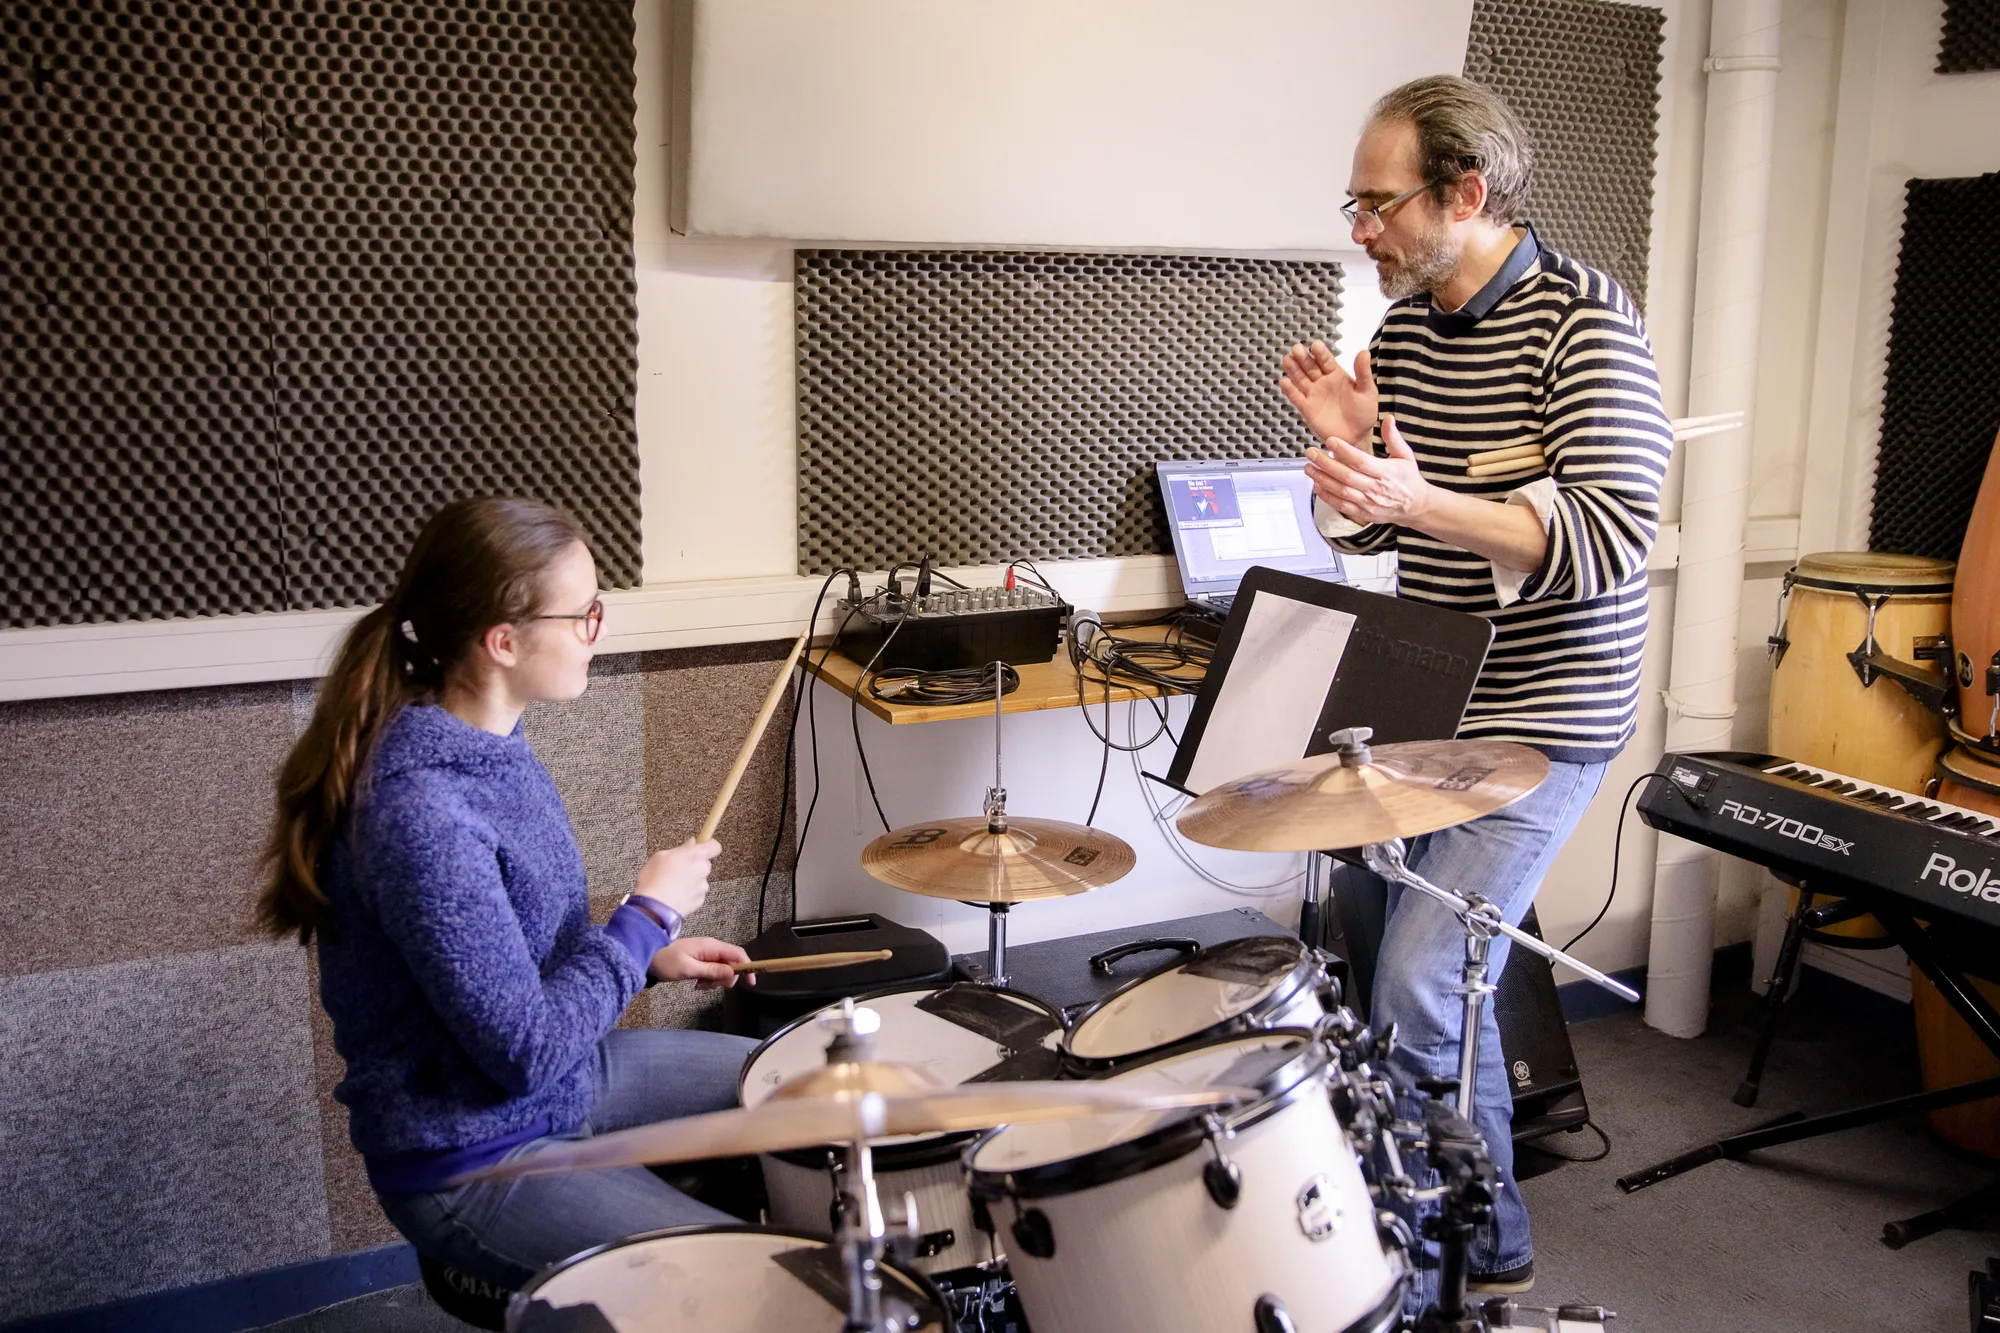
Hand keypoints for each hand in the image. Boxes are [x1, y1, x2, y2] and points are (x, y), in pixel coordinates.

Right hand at [633, 838, 720, 917]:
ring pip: (700, 879)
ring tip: (672, 883)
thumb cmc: (654, 880)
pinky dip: (688, 892)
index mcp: (694, 855)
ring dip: (691, 879)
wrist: (654, 908)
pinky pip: (696, 892)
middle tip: (677, 867)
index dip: (708, 844)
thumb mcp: (660, 856)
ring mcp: (702, 887)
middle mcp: (702, 870)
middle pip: (705, 863)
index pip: (714, 845)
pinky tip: (674, 893)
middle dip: (694, 864)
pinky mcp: (699, 901)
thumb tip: (691, 843)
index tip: (699, 845)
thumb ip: (680, 849)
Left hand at [649, 936, 752, 988]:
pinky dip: (708, 980)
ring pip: (722, 970)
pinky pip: (713, 972)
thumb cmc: (665, 961)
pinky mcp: (701, 961)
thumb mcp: (689, 968)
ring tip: (700, 984)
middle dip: (725, 978)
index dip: (747, 967)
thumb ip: (712, 970)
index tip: (749, 982)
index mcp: (710, 946)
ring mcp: (706, 955)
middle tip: (710, 985)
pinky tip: (697, 983)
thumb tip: (733, 972)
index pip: (737, 953)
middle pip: (731, 964)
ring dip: (715, 981)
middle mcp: (711, 948)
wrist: (647, 957)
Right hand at [1279, 342, 1377, 445]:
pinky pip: (1296, 398)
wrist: (1356, 437)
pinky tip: (1284, 381)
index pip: (1326, 360)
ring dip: (1293, 370)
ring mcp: (1313, 395)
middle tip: (1296, 349)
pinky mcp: (1307, 409)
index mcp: (1336, 375)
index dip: (1320, 353)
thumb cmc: (1364, 413)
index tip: (1315, 345)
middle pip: (1310, 367)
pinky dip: (1290, 390)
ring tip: (1287, 360)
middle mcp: (1322, 382)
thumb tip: (1364, 351)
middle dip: (1303, 358)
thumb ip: (1363, 373)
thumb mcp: (1368, 391)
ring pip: (1300, 379)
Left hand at [1304, 414, 1433, 527]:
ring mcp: (1367, 503)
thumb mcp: (1405, 456)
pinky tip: (1316, 486)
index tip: (1330, 441)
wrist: (1415, 507)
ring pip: (1340, 491)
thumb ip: (1394, 438)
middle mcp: (1375, 489)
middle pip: (1346, 476)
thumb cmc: (1408, 479)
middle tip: (1311, 453)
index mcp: (1385, 473)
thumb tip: (1388, 418)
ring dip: (1322, 479)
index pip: (1361, 461)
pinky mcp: (1362, 513)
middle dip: (1325, 464)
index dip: (1344, 451)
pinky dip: (1327, 497)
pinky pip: (1341, 506)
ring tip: (1308, 468)